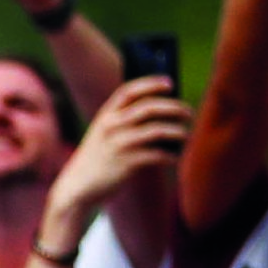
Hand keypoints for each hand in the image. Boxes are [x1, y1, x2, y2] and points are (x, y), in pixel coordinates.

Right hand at [41, 78, 192, 251]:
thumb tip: (161, 114)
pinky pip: (157, 155)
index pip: (129, 91)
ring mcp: (119, 144)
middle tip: (188, 112)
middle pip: (148, 108)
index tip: (170, 82)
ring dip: (177, 131)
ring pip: (156, 130)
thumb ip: (124, 122)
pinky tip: (174, 157)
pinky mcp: (126, 163)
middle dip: (172, 107)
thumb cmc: (98, 158)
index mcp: (105, 114)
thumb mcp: (104, 133)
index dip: (150, 83)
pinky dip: (170, 156)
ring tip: (186, 135)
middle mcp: (111, 125)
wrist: (79, 184)